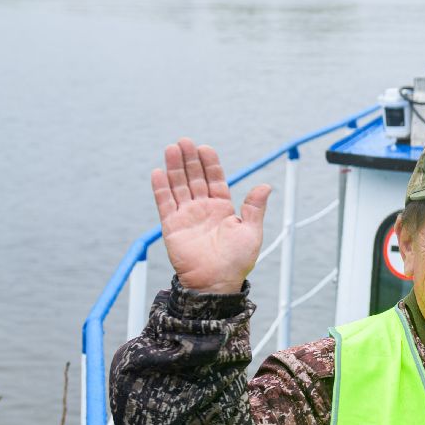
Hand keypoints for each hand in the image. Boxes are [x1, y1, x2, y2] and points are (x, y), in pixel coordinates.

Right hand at [150, 138, 270, 294]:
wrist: (216, 283)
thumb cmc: (237, 261)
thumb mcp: (251, 232)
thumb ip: (254, 208)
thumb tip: (265, 185)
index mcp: (223, 208)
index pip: (215, 179)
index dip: (210, 164)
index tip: (205, 148)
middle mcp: (203, 209)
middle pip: (194, 178)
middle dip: (190, 160)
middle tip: (184, 141)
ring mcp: (187, 216)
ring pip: (179, 186)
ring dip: (174, 168)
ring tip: (171, 149)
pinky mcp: (172, 226)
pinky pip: (165, 204)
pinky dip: (161, 188)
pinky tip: (158, 172)